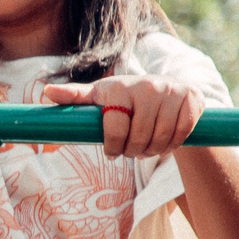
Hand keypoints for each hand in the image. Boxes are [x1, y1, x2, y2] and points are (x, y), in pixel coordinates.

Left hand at [41, 73, 204, 158]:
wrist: (166, 89)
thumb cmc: (123, 98)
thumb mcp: (98, 97)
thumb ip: (74, 97)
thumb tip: (46, 92)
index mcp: (118, 87)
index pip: (115, 128)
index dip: (113, 147)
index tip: (112, 153)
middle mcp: (146, 85)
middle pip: (139, 136)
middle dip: (133, 151)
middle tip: (132, 152)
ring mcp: (171, 90)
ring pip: (162, 137)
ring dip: (153, 150)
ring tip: (146, 149)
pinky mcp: (192, 98)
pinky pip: (183, 132)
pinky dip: (174, 144)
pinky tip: (165, 143)